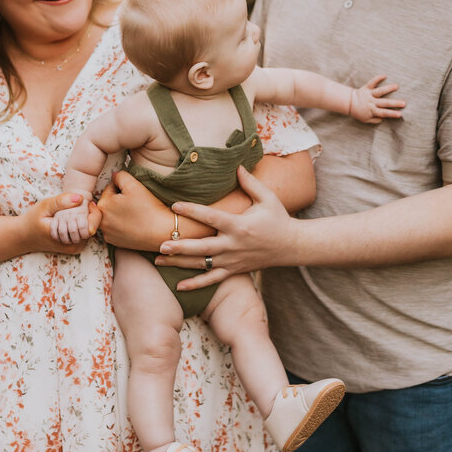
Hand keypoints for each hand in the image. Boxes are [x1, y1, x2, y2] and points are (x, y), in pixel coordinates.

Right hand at [17, 192, 100, 255]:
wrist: (24, 237)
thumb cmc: (33, 220)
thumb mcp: (44, 206)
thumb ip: (61, 201)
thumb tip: (80, 198)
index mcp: (66, 236)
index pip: (91, 225)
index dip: (92, 211)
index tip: (87, 202)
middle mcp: (72, 246)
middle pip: (93, 228)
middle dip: (90, 215)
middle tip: (84, 204)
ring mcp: (74, 249)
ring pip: (90, 231)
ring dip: (86, 220)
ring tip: (77, 211)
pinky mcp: (74, 249)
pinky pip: (85, 235)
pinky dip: (82, 225)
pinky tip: (74, 218)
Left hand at [97, 170, 173, 250]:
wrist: (162, 232)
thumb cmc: (148, 208)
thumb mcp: (134, 185)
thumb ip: (120, 176)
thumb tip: (114, 176)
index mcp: (103, 205)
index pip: (110, 188)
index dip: (123, 188)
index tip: (133, 194)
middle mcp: (101, 221)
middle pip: (109, 203)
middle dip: (119, 200)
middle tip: (135, 203)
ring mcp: (107, 233)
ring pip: (111, 215)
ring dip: (119, 212)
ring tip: (135, 213)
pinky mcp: (114, 242)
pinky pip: (114, 228)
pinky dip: (121, 225)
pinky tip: (133, 223)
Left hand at [155, 165, 295, 289]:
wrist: (292, 246)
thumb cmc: (278, 218)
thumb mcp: (268, 198)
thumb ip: (250, 183)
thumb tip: (236, 165)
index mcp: (240, 226)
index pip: (212, 217)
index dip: (193, 210)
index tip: (174, 204)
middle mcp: (234, 245)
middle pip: (203, 247)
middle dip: (181, 246)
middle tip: (161, 244)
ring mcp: (233, 260)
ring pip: (202, 265)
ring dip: (180, 263)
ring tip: (159, 260)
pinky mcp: (234, 270)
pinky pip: (212, 279)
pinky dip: (196, 284)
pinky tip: (179, 286)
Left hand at [349, 75, 405, 124]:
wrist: (349, 103)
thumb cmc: (359, 112)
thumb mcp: (366, 120)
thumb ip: (375, 120)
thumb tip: (383, 118)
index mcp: (372, 111)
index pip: (384, 113)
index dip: (392, 114)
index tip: (401, 114)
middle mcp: (372, 102)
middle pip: (385, 103)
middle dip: (395, 103)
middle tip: (404, 103)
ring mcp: (369, 94)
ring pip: (380, 91)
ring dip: (388, 88)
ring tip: (396, 86)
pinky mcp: (366, 88)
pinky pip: (372, 82)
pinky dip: (378, 78)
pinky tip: (384, 75)